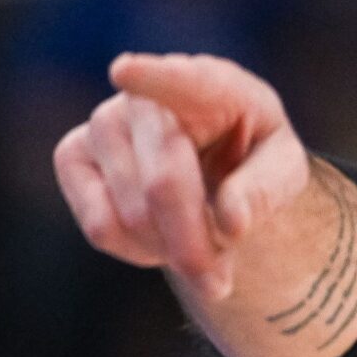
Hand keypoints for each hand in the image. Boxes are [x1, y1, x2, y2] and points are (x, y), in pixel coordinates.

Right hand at [53, 53, 312, 301]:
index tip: (126, 72)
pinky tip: (161, 238)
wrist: (213, 161)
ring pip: (130, 214)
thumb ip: (266, 189)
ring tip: (200, 243)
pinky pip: (100, 226)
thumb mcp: (284, 169)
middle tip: (220, 284)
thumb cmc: (252, 156)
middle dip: (193, 245)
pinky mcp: (72, 155)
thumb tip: (231, 222)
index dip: (152, 76)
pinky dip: (137, 250)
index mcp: (211, 84)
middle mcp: (147, 96)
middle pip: (163, 184)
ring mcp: (103, 122)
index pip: (179, 79)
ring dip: (172, 250)